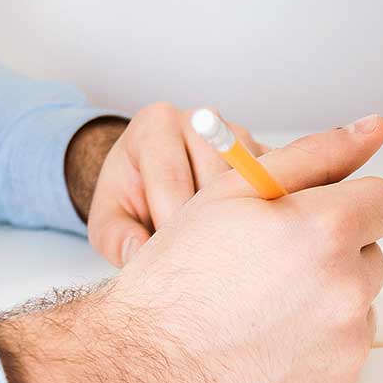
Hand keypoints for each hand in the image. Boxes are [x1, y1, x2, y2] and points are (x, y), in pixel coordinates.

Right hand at [0, 114, 382, 382]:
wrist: (140, 377)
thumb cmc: (175, 284)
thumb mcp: (232, 194)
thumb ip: (313, 155)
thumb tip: (372, 128)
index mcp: (326, 230)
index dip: (351, 206)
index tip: (322, 219)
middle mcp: (347, 290)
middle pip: (371, 259)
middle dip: (332, 259)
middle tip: (268, 273)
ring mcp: (346, 349)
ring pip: (356, 311)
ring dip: (323, 308)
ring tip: (258, 317)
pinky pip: (341, 361)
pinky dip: (312, 356)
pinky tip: (261, 355)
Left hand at [76, 102, 266, 267]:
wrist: (153, 180)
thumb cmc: (130, 198)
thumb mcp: (107, 220)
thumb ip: (116, 238)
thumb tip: (138, 254)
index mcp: (155, 124)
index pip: (171, 176)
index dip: (172, 224)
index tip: (171, 259)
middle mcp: (200, 120)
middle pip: (216, 179)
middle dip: (207, 225)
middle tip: (199, 261)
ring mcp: (238, 135)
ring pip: (251, 185)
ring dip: (239, 223)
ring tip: (221, 252)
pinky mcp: (266, 155)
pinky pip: (275, 188)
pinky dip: (263, 217)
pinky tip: (245, 241)